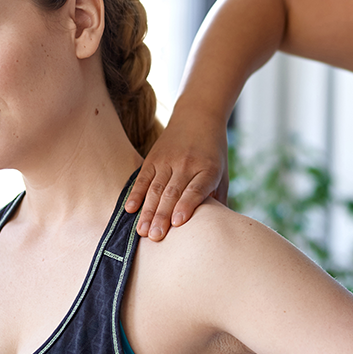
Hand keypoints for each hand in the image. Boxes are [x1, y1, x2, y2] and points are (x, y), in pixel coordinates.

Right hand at [126, 116, 228, 239]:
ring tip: (142, 232)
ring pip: (155, 188)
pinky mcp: (153, 157)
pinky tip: (130, 209)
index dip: (186, 205)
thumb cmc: (213, 153)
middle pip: (172, 193)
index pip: (196, 189)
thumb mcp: (222, 172)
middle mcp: (187, 164)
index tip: (177, 222)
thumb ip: (218, 197)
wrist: (198, 116)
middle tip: (155, 237)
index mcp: (207, 169)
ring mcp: (168, 160)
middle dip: (162, 216)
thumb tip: (218, 226)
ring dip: (147, 211)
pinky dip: (135, 194)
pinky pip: (142, 178)